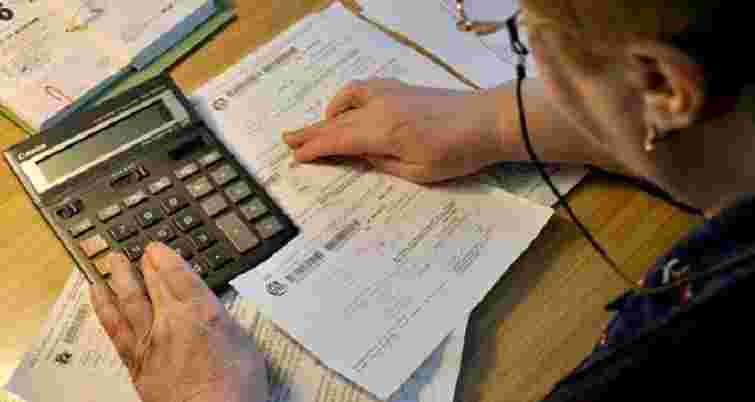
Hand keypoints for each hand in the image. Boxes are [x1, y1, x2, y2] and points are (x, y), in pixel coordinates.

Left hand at [90, 243, 267, 401]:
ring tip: (111, 262)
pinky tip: (98, 295)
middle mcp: (171, 322)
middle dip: (144, 264)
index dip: (165, 257)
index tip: (157, 246)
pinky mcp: (136, 362)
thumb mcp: (243, 343)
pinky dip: (104, 306)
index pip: (178, 274)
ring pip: (128, 300)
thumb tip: (211, 311)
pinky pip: (114, 326)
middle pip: (153, 284)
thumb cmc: (234, 389)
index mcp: (201, 312)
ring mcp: (149, 342)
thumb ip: (223, 321)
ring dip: (119, 278)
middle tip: (137, 250)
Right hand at [284, 79, 505, 182]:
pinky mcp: (401, 88)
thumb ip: (382, 163)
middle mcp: (380, 107)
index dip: (315, 149)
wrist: (488, 121)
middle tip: (287, 138)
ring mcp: (390, 93)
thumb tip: (358, 156)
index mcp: (382, 131)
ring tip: (321, 128)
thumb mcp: (417, 171)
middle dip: (311, 132)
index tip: (296, 157)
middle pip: (336, 120)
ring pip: (347, 100)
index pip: (338, 140)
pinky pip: (363, 89)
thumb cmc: (457, 153)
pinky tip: (351, 107)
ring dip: (329, 114)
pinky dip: (349, 98)